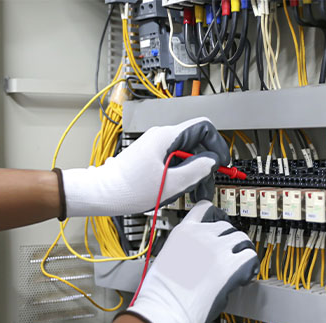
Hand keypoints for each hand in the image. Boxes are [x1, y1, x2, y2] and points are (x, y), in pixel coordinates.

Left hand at [61, 117, 228, 216]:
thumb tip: (212, 161)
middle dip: (206, 163)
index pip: (203, 127)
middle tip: (208, 183)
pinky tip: (182, 188)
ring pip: (187, 153)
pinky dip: (183, 173)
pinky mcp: (152, 155)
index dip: (217, 144)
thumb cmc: (128, 188)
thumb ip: (196, 170)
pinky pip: (175, 159)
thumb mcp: (170, 184)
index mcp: (166, 137)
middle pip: (197, 142)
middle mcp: (162, 137)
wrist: (103, 193)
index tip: (221, 162)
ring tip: (195, 191)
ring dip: (195, 171)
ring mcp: (156, 145)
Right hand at [125, 201, 257, 322]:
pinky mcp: (230, 266)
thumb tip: (203, 255)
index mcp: (184, 231)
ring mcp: (218, 249)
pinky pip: (250, 257)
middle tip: (228, 255)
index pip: (205, 208)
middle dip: (229, 240)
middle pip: (227, 226)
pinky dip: (251, 266)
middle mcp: (202, 235)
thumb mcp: (168, 257)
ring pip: (242, 239)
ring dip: (241, 251)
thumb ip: (187, 248)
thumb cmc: (161, 292)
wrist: (164, 310)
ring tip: (239, 265)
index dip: (216, 216)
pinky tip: (244, 276)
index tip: (220, 222)